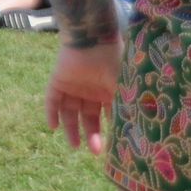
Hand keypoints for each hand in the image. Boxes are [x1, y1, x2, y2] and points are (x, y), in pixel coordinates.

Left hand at [44, 39, 120, 155]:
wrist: (92, 39)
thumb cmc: (113, 62)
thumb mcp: (124, 87)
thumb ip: (128, 106)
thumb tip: (139, 130)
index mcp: (107, 91)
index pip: (107, 115)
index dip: (109, 130)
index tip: (114, 147)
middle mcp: (89, 90)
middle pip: (88, 117)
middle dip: (92, 134)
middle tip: (95, 151)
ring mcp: (73, 86)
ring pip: (69, 112)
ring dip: (71, 128)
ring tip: (74, 146)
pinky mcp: (58, 80)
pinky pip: (52, 99)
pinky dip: (51, 113)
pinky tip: (53, 127)